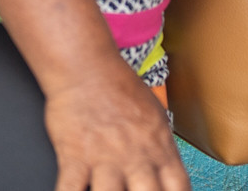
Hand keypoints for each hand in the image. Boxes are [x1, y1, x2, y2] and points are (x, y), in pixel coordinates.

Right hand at [45, 64, 188, 190]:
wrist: (87, 69)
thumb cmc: (120, 88)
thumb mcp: (155, 114)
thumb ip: (161, 146)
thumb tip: (168, 170)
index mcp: (158, 146)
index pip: (178, 185)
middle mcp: (135, 156)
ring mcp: (104, 159)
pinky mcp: (74, 158)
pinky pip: (70, 190)